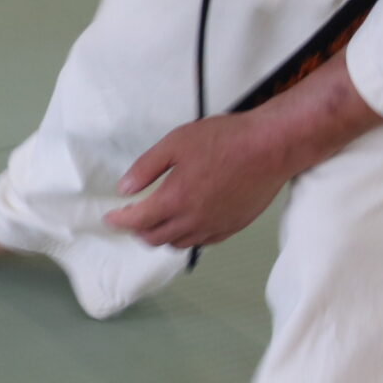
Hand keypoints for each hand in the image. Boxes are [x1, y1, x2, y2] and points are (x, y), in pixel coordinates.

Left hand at [104, 112, 294, 248]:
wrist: (272, 146)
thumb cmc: (226, 139)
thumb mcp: (176, 142)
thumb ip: (146, 167)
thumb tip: (125, 188)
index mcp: (175, 199)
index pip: (136, 221)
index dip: (118, 220)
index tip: (109, 217)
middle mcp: (193, 220)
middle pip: (154, 238)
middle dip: (138, 230)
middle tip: (132, 217)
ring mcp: (214, 226)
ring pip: (177, 243)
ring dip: (161, 235)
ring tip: (157, 220)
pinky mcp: (232, 227)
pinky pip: (201, 241)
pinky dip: (187, 236)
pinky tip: (186, 222)